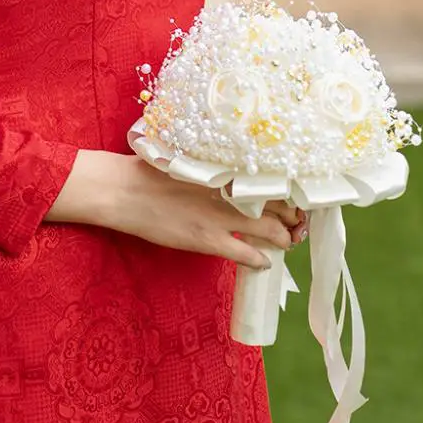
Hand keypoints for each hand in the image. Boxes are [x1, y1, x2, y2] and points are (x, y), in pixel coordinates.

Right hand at [50, 151, 304, 269]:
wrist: (125, 190)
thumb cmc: (152, 170)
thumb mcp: (191, 160)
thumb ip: (217, 168)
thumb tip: (236, 172)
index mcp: (227, 168)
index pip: (274, 179)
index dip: (292, 192)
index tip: (297, 198)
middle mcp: (230, 190)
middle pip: (279, 205)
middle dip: (294, 218)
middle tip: (298, 224)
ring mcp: (220, 217)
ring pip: (270, 231)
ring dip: (284, 239)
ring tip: (286, 242)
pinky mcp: (207, 240)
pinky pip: (246, 254)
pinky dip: (260, 260)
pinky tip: (264, 263)